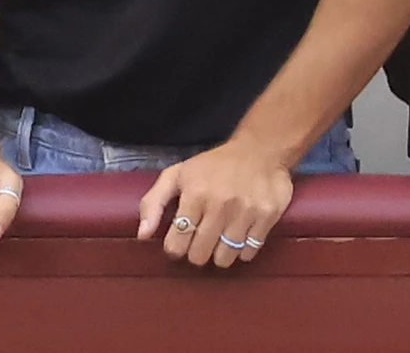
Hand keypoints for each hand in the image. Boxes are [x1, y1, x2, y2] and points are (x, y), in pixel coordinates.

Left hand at [137, 136, 293, 267]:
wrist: (260, 149)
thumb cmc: (213, 165)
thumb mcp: (177, 175)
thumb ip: (153, 203)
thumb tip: (142, 235)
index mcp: (194, 194)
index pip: (176, 244)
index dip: (175, 247)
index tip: (180, 241)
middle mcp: (220, 205)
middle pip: (199, 255)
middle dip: (197, 252)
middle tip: (201, 240)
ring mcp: (246, 213)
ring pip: (224, 259)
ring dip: (219, 253)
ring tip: (220, 238)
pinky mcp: (267, 217)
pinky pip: (249, 252)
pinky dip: (242, 250)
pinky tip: (239, 234)